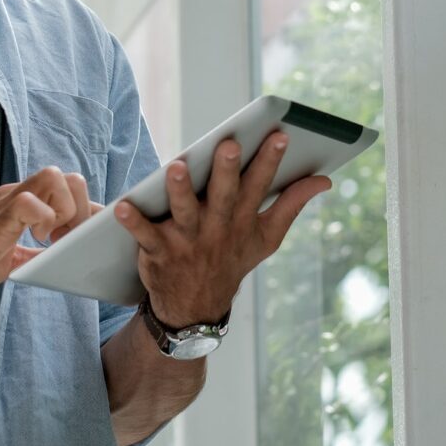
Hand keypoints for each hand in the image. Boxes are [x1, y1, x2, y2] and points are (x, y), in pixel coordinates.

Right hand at [0, 167, 97, 299]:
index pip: (65, 189)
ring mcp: (5, 202)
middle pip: (67, 176)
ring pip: (54, 178)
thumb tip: (49, 261)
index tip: (73, 241)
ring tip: (48, 238)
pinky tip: (34, 241)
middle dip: (79, 210)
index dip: (81, 214)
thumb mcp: (5, 259)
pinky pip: (30, 202)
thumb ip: (27, 252)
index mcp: (19, 202)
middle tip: (64, 240)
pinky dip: (44, 220)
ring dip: (63, 210)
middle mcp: (15, 194)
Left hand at [114, 132, 330, 325]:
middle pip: (224, 195)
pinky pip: (144, 235)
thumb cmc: (232, 259)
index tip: (280, 135)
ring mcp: (188, 241)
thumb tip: (324, 180)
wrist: (196, 309)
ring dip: (180, 190)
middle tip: (229, 145)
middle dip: (228, 170)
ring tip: (176, 167)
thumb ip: (293, 205)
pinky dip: (132, 222)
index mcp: (244, 220)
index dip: (271, 161)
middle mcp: (217, 228)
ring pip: (184, 212)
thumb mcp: (267, 237)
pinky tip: (121, 206)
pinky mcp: (158, 252)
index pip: (260, 186)